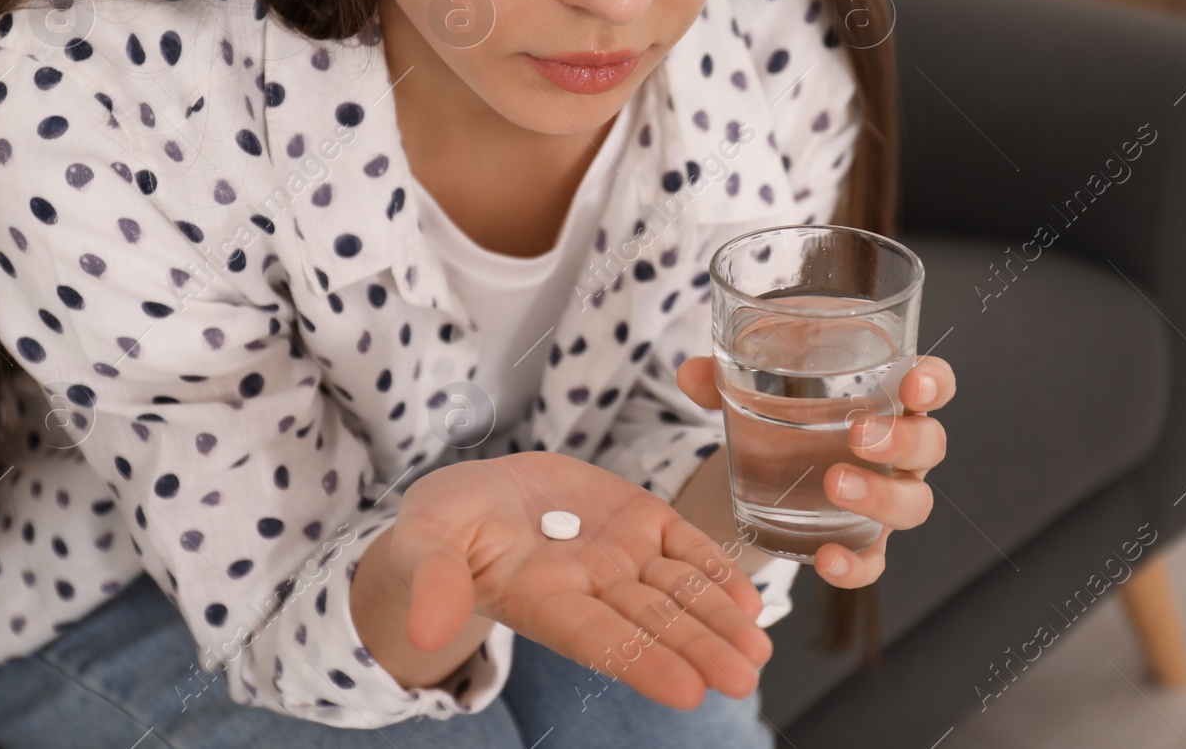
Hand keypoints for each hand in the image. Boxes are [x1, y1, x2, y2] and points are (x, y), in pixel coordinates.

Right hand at [380, 451, 772, 708]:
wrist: (476, 494)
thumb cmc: (444, 527)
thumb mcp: (427, 543)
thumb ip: (434, 582)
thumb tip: (427, 629)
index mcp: (541, 600)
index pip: (598, 640)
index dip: (642, 663)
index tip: (688, 691)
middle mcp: (590, 588)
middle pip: (651, 625)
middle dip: (698, 651)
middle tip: (742, 679)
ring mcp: (620, 556)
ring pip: (679, 593)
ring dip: (719, 621)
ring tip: (758, 650)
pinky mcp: (640, 521)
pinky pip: (686, 549)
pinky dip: (717, 572)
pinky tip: (748, 600)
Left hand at [675, 353, 954, 587]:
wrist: (769, 455)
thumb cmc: (784, 403)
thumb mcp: (758, 380)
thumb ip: (725, 375)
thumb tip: (690, 374)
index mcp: (885, 395)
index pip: (932, 384)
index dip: (933, 383)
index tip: (912, 385)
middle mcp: (897, 448)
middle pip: (928, 445)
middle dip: (903, 441)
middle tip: (858, 436)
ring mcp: (885, 496)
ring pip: (913, 503)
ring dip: (881, 496)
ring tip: (835, 486)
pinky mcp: (862, 539)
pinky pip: (874, 560)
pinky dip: (856, 565)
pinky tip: (827, 560)